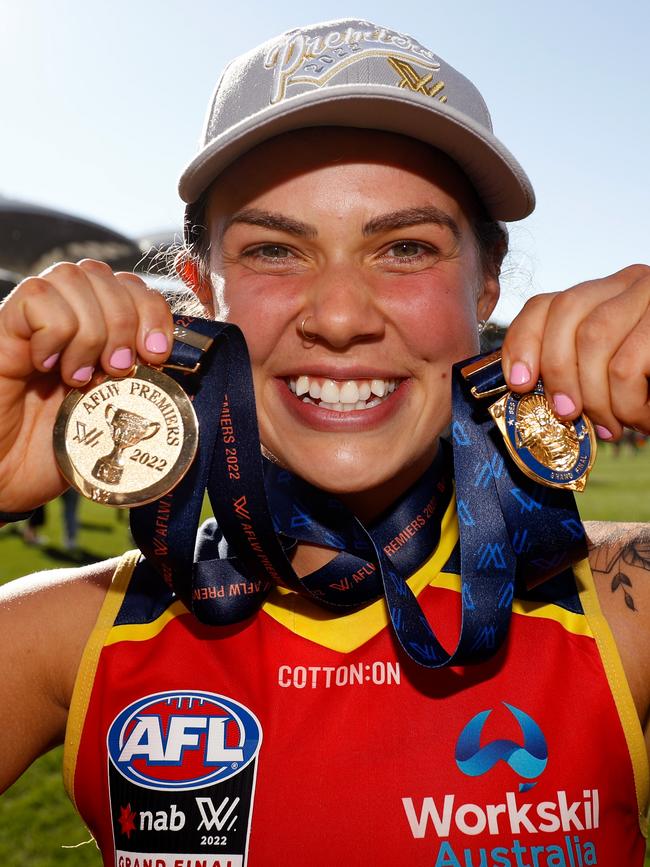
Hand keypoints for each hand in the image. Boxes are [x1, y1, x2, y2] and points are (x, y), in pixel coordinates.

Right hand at [0, 259, 173, 511]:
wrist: (9, 479)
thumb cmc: (64, 451)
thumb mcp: (119, 419)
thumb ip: (148, 391)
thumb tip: (187, 378)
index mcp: (100, 333)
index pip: (134, 288)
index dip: (154, 313)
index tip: (156, 354)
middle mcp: (66, 317)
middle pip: (105, 275)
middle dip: (125, 321)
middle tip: (117, 370)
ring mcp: (33, 321)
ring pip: (73, 277)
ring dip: (92, 328)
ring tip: (81, 375)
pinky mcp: (2, 330)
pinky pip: (37, 297)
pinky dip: (55, 331)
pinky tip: (49, 367)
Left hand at [500, 264, 649, 439]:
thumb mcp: (612, 373)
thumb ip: (576, 369)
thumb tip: (524, 388)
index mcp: (608, 293)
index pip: (548, 302)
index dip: (524, 341)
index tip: (518, 383)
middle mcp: (633, 282)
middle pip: (566, 313)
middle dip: (556, 371)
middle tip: (566, 416)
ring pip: (594, 339)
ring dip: (595, 395)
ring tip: (613, 426)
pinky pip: (627, 365)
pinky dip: (627, 405)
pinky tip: (643, 421)